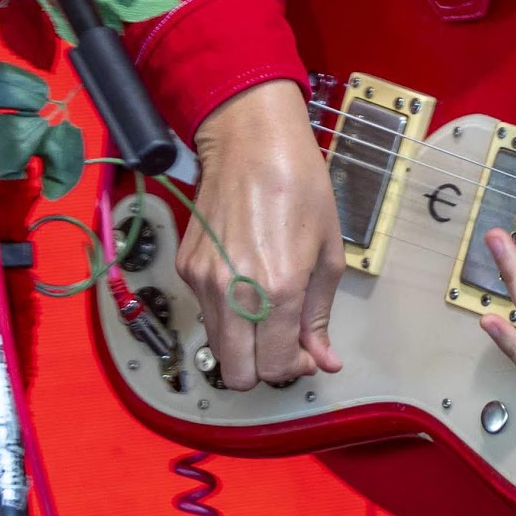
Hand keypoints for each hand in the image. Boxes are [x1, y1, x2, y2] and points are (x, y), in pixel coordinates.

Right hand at [182, 79, 345, 388]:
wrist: (251, 141)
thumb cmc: (300, 185)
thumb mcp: (328, 252)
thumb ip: (320, 315)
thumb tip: (324, 360)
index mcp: (278, 290)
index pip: (275, 367)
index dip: (294, 367)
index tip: (306, 353)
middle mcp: (234, 293)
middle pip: (238, 373)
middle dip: (264, 367)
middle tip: (283, 341)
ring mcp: (203, 281)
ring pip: (218, 347)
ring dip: (243, 343)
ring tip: (267, 309)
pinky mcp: (186, 267)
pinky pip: (205, 312)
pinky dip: (226, 312)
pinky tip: (245, 280)